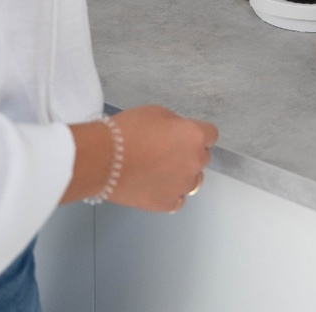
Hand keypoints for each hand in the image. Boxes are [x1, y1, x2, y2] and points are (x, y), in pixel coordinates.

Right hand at [65, 105, 217, 213]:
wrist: (104, 159)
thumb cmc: (128, 131)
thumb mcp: (157, 112)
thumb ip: (176, 124)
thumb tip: (179, 133)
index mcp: (195, 137)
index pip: (211, 135)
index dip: (198, 133)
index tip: (186, 135)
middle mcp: (194, 162)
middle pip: (202, 157)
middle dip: (189, 152)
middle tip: (167, 150)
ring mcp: (182, 186)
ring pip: (192, 180)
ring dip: (182, 173)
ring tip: (159, 168)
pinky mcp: (167, 203)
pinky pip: (178, 199)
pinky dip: (170, 192)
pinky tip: (156, 184)